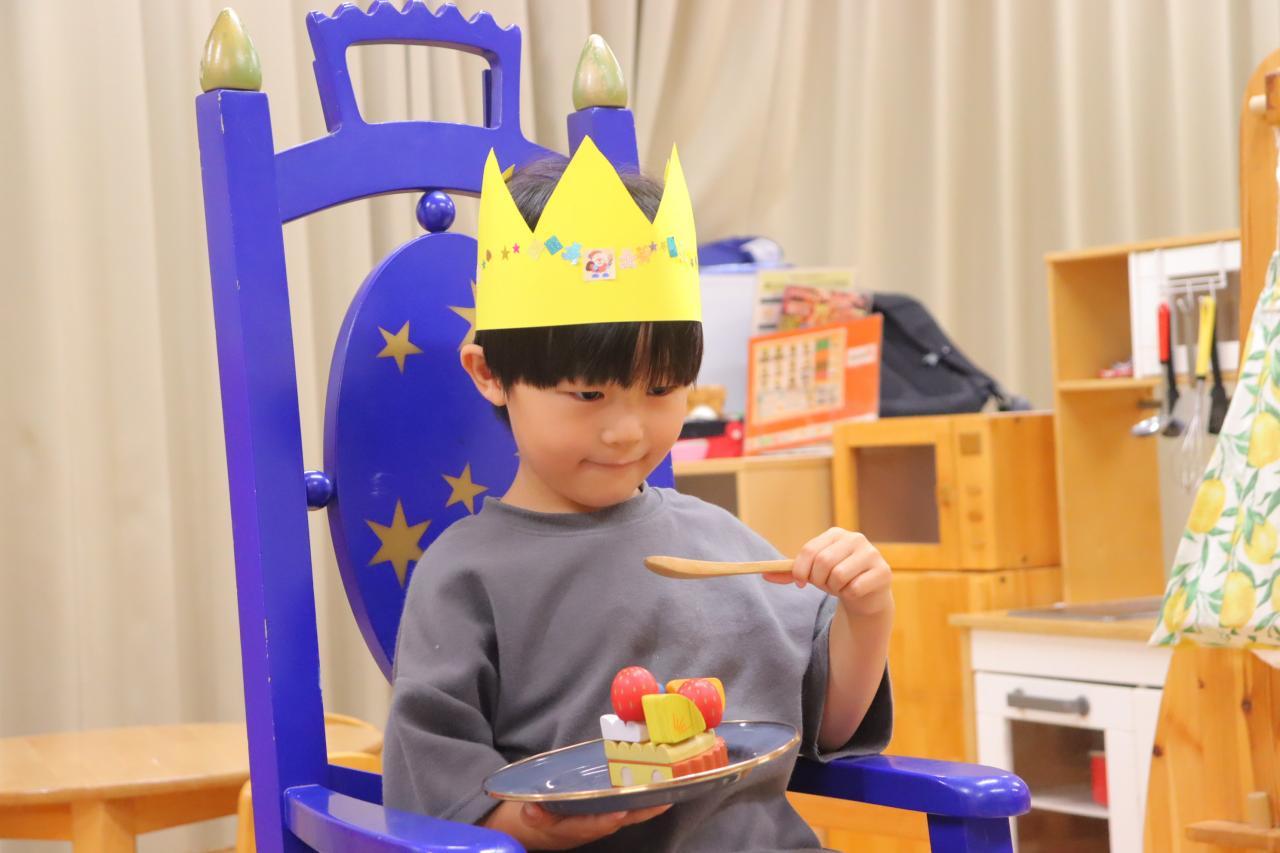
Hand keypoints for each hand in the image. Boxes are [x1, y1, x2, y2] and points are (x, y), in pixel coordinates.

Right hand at [483, 800, 670, 849]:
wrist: (544, 829)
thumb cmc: (541, 821)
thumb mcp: (533, 819)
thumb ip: (534, 815)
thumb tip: (530, 810)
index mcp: (578, 827)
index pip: (596, 824)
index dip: (607, 820)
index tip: (619, 813)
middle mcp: (597, 824)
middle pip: (624, 819)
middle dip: (643, 810)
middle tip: (663, 799)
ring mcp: (605, 817)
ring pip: (631, 811)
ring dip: (649, 803)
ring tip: (669, 790)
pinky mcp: (610, 809)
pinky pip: (630, 804)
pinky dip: (644, 797)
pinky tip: (659, 785)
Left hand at [763, 527, 892, 616]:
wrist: (866, 595)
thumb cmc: (836, 579)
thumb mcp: (813, 573)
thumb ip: (790, 572)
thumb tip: (763, 574)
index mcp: (836, 534)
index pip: (810, 550)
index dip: (800, 570)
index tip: (800, 582)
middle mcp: (855, 539)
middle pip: (823, 562)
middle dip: (818, 580)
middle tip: (826, 585)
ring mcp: (872, 554)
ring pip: (838, 576)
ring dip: (835, 588)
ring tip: (841, 586)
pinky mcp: (883, 572)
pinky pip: (854, 588)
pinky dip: (849, 595)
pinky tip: (855, 592)